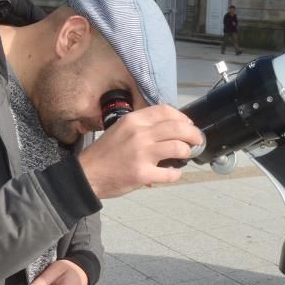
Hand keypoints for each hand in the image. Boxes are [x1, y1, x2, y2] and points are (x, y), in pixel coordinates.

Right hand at [78, 104, 202, 198]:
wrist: (87, 174)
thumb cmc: (105, 153)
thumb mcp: (121, 129)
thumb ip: (142, 126)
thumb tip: (168, 127)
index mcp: (134, 120)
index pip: (166, 111)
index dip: (182, 117)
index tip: (188, 124)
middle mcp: (139, 134)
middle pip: (178, 128)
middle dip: (194, 134)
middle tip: (197, 140)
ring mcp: (142, 154)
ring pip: (179, 148)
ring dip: (187, 152)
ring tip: (185, 155)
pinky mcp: (143, 173)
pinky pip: (170, 173)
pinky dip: (175, 174)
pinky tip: (172, 173)